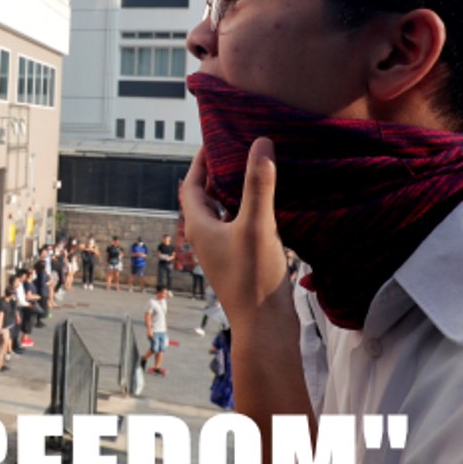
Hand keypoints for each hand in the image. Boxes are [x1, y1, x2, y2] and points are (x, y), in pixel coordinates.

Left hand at [180, 138, 290, 328]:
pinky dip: (249, 209)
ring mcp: (221, 249)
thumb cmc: (254, 278)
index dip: (202, 160)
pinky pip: (240, 224)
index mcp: (198, 226)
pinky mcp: (239, 259)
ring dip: (235, 190)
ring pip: (224, 210)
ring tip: (255, 168)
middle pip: (206, 195)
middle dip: (219, 171)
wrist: (264, 325)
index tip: (217, 138)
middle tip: (239, 147)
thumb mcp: (257, 225)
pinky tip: (270, 203)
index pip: (192, 183)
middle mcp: (205, 236)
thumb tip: (260, 143)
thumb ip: (258, 184)